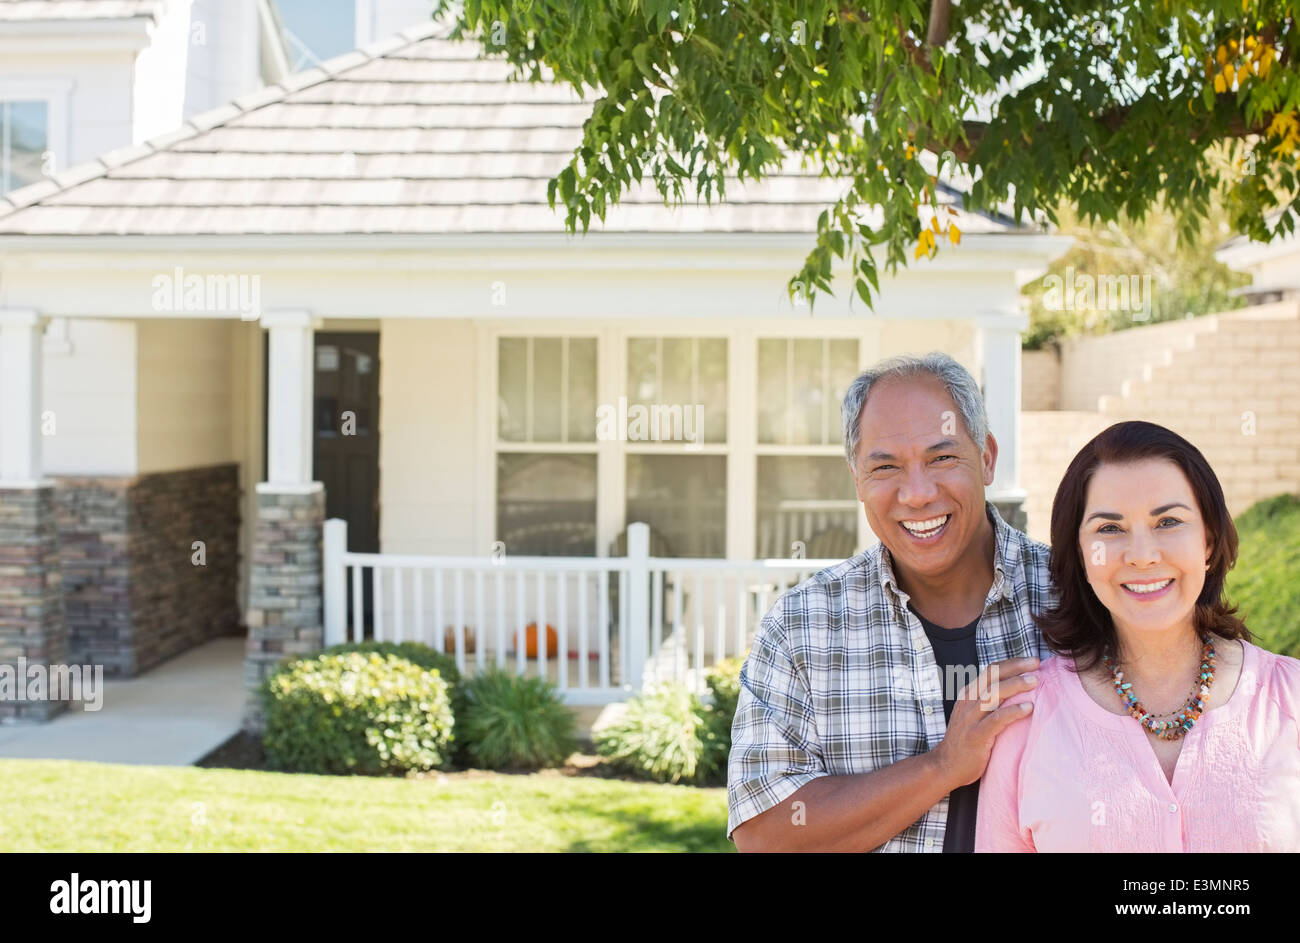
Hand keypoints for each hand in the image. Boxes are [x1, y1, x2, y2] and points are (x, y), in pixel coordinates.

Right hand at [929, 656, 1038, 790]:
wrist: (946, 765)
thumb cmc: (965, 740)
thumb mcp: (973, 714)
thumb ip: (988, 702)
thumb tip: (1016, 690)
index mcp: (968, 694)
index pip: (990, 671)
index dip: (1011, 663)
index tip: (1031, 660)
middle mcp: (968, 701)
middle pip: (992, 677)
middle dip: (1015, 667)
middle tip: (1036, 663)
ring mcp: (971, 718)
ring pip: (994, 694)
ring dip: (1015, 685)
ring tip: (1035, 681)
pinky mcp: (977, 736)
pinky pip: (996, 720)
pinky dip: (1013, 712)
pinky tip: (1028, 708)